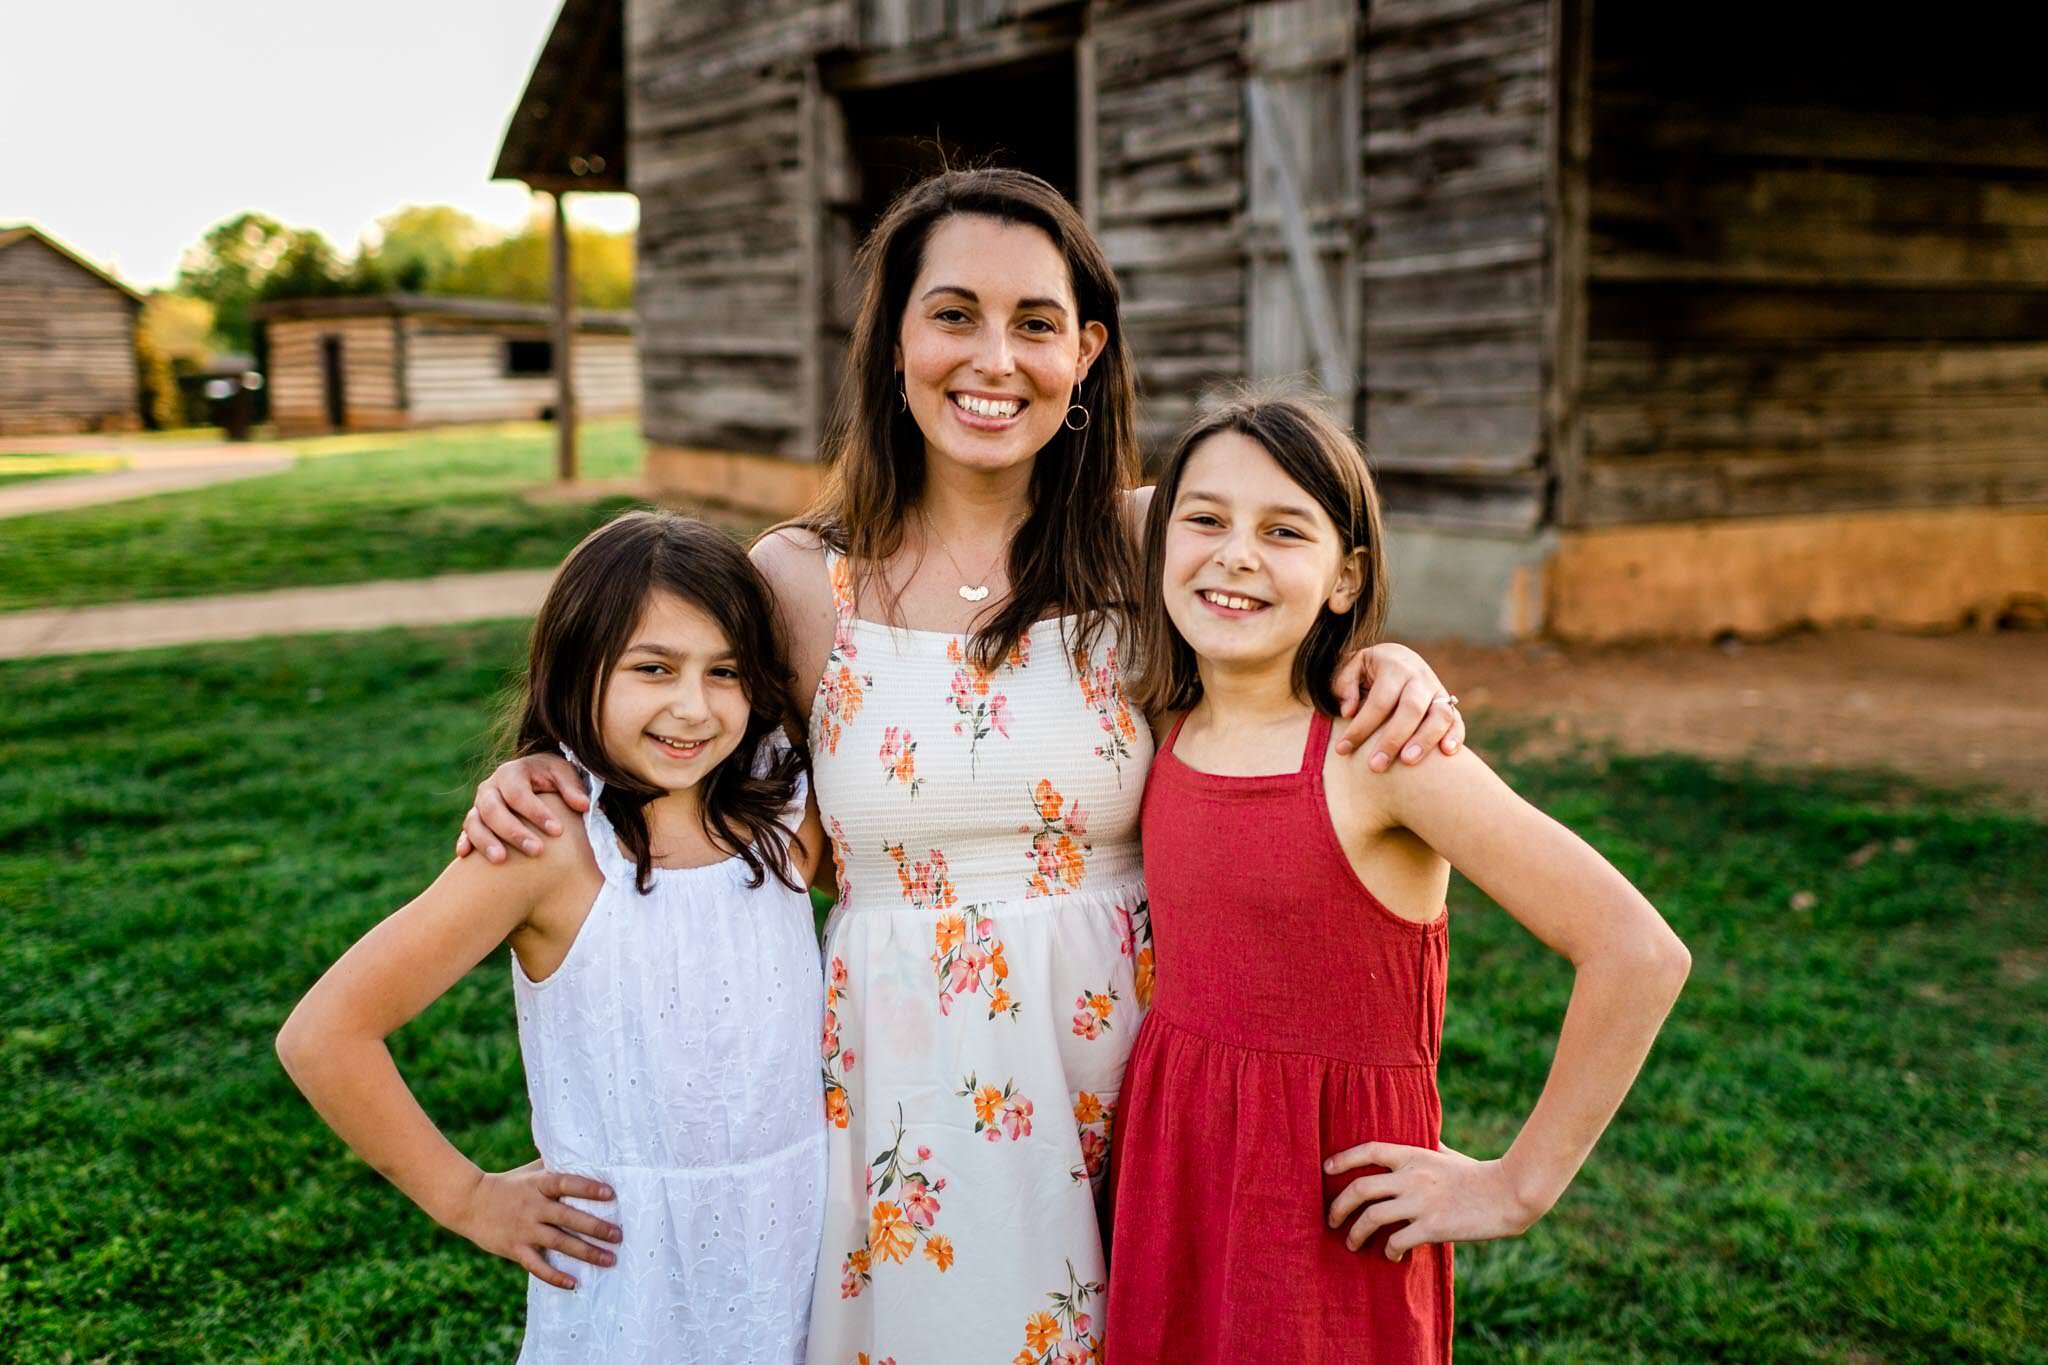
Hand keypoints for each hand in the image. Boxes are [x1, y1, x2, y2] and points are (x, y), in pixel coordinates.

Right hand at [446, 1165, 621, 1290]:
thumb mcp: (531, 1171)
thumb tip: (586, 1152)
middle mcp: (533, 1206)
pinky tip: (573, 1283)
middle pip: (568, 1217)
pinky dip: (554, 1276)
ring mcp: (524, 1229)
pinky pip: (536, 1265)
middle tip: (619, 1236)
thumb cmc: (508, 1184)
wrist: (468, 1201)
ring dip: (586, 1252)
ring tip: (610, 1260)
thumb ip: (555, 1165)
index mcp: (539, 1184)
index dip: (588, 1188)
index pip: (567, 1183)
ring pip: (559, 1242)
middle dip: (596, 1227)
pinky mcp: (514, 1248)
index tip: (611, 1195)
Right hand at [455, 755, 589, 861]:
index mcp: (511, 772)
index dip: (537, 812)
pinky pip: (465, 831)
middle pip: (493, 809)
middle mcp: (490, 787)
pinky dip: (465, 842)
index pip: (519, 793)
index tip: (558, 831)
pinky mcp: (474, 820)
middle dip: (513, 831)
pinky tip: (466, 857)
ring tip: (501, 861)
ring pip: (474, 822)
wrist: (532, 776)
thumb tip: (582, 806)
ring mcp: (479, 804)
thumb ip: (572, 787)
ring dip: (485, 841)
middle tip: (536, 851)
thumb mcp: (563, 774)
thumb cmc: (550, 776)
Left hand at [1323, 1141, 1538, 1260]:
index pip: (1369, 1150)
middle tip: (1331, 1220)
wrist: (1508, 1194)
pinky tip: (1390, 1254)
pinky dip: (1388, 1250)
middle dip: (1338, 1206)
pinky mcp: (1432, 1227)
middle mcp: (1411, 1177)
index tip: (1325, 1169)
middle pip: (1359, 1188)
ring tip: (1352, 1243)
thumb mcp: (1448, 1155)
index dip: (1343, 1158)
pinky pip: (1396, 1241)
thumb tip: (1425, 1139)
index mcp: (1413, 1155)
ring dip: (1355, 1233)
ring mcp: (1420, 1202)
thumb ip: (1430, 1148)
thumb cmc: (1477, 1174)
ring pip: (1371, 1218)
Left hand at [1332, 643, 1464, 769]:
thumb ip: (1344, 684)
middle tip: (1375, 766)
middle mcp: (1419, 677)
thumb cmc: (1366, 670)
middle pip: (1411, 709)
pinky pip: (1456, 720)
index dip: (1361, 727)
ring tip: (1408, 762)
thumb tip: (1349, 711)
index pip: (1379, 701)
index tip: (1342, 750)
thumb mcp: (1350, 667)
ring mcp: (1437, 690)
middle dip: (1393, 739)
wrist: (1396, 659)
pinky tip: (1447, 753)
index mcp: (1394, 666)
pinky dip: (1455, 736)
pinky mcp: (1449, 704)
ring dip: (1425, 740)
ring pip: (1439, 715)